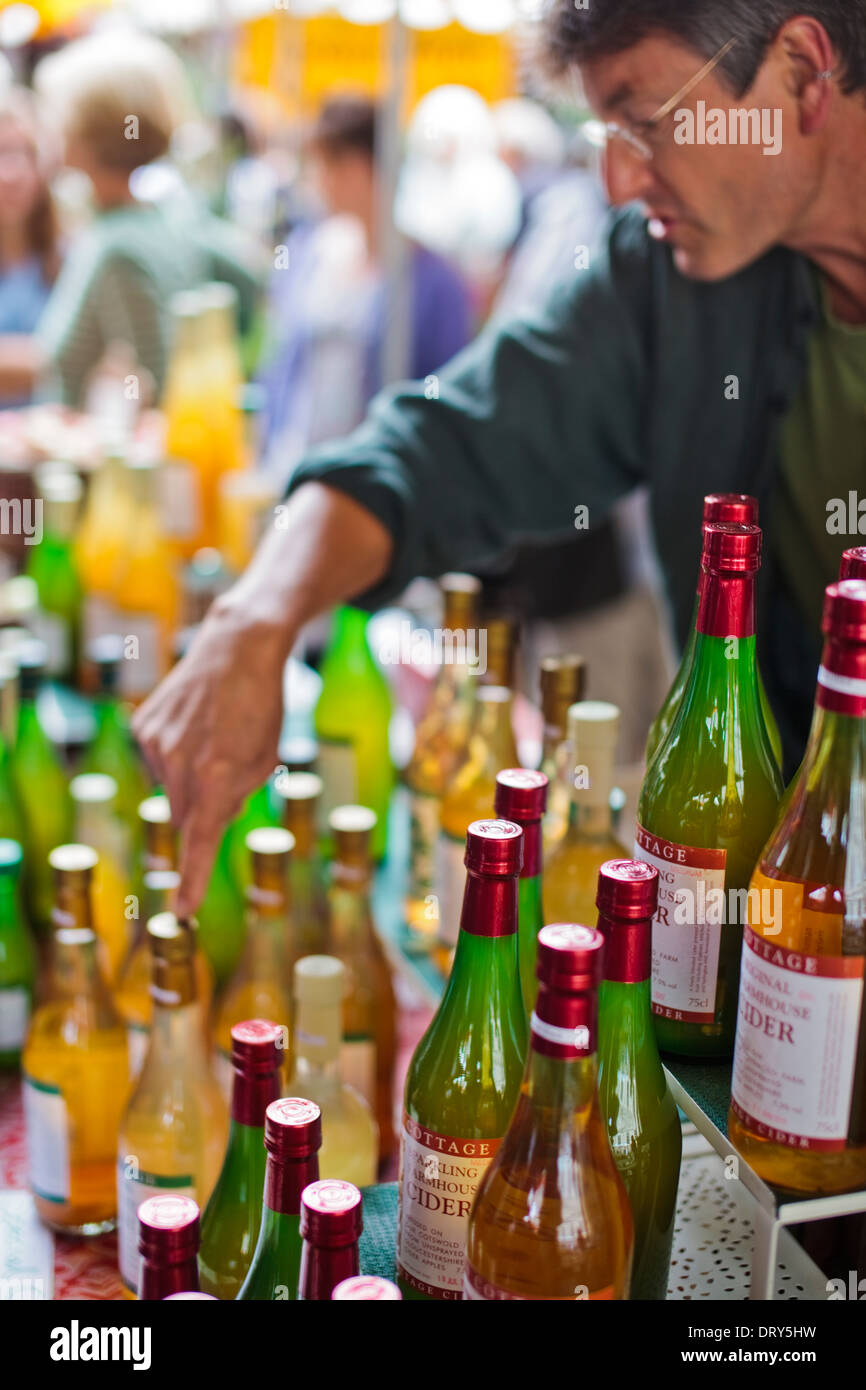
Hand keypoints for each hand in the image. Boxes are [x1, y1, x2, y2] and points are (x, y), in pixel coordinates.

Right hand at [132, 599, 291, 915]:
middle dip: (203, 810)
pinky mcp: (143, 726)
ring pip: (171, 789)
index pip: (201, 840)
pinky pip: (158, 762)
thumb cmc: (263, 704)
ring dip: (190, 778)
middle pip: (185, 816)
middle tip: (227, 769)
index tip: (184, 910)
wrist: (239, 645)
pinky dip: (175, 755)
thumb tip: (210, 821)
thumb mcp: (265, 757)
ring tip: (215, 735)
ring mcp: (156, 742)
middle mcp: (181, 762)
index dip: (192, 878)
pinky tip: (195, 724)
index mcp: (218, 774)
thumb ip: (238, 796)